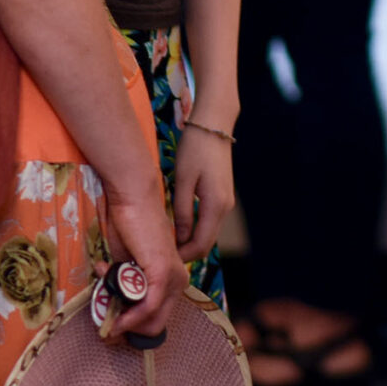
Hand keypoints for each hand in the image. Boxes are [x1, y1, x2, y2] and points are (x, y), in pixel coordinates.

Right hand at [102, 175, 184, 340]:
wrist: (132, 199)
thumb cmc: (127, 227)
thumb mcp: (124, 265)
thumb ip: (123, 287)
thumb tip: (111, 309)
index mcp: (172, 279)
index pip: (157, 317)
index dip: (133, 328)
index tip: (111, 328)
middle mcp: (178, 280)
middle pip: (156, 324)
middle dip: (130, 332)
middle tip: (106, 330)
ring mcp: (173, 276)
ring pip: (153, 319)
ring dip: (126, 324)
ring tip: (105, 316)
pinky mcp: (163, 272)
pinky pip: (149, 306)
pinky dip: (131, 317)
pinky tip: (116, 320)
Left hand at [171, 124, 235, 262]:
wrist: (214, 125)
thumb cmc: (195, 149)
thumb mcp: (183, 180)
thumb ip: (182, 211)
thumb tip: (179, 239)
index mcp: (215, 206)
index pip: (200, 245)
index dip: (181, 257)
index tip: (161, 260)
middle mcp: (225, 208)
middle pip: (205, 243)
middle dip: (185, 252)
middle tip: (160, 254)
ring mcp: (225, 202)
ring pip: (207, 233)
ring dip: (189, 241)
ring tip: (166, 242)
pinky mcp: (222, 195)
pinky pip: (208, 221)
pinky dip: (195, 229)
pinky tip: (178, 225)